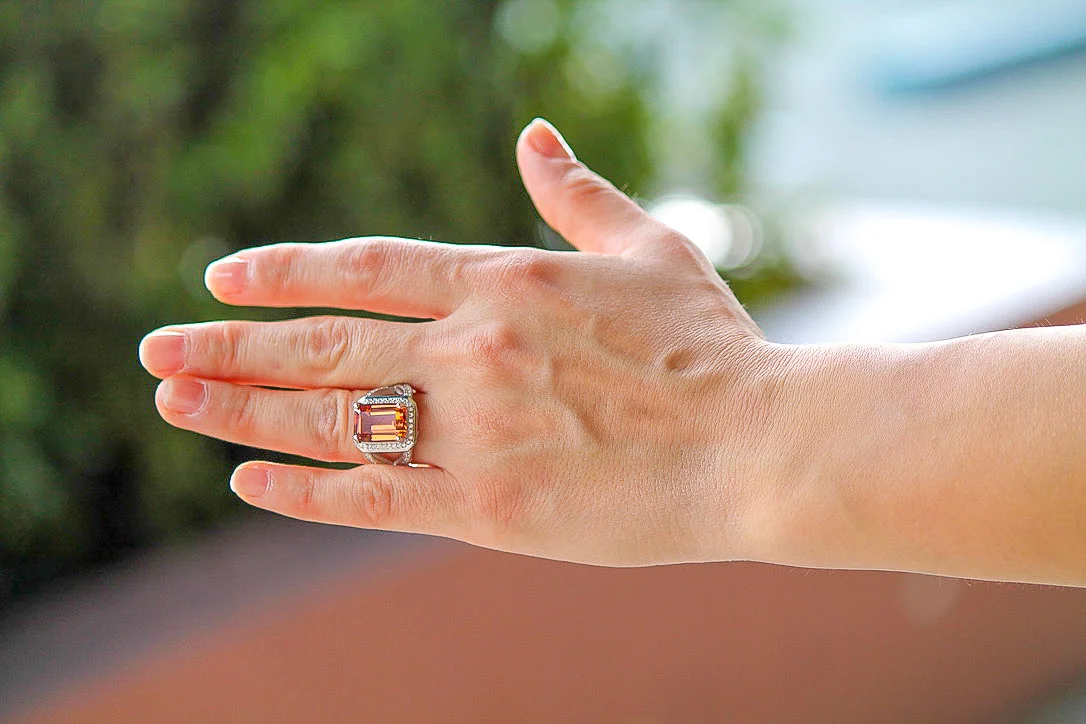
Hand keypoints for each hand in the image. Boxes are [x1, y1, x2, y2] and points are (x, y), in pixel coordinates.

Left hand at [138, 119, 786, 566]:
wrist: (759, 446)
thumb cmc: (710, 346)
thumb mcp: (649, 247)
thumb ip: (576, 194)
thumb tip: (533, 135)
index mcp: (504, 282)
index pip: (361, 269)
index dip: (281, 274)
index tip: (220, 281)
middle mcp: (471, 350)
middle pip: (320, 346)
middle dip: (228, 348)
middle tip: (157, 351)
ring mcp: (474, 431)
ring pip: (330, 420)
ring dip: (242, 411)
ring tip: (177, 402)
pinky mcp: (487, 508)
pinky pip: (373, 498)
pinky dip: (305, 490)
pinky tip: (250, 479)